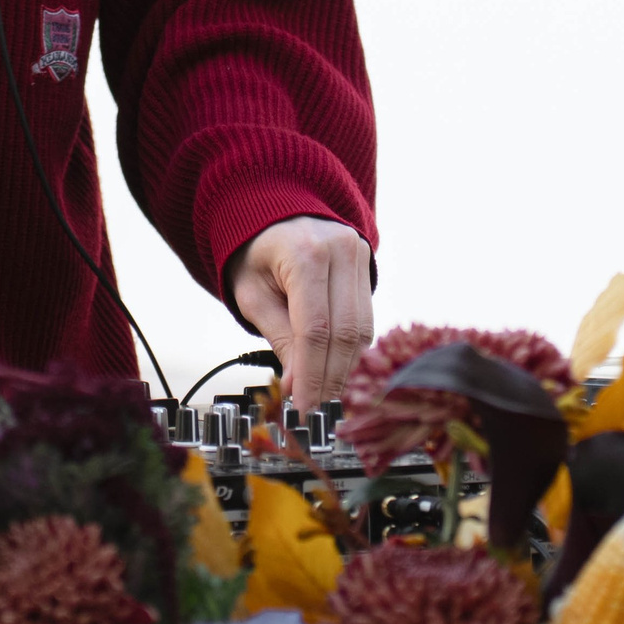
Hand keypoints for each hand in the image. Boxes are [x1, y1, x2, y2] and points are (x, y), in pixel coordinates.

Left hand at [227, 216, 374, 410]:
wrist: (275, 213)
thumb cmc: (257, 254)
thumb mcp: (254, 296)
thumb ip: (279, 338)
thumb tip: (296, 387)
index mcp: (305, 254)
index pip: (314, 329)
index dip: (311, 375)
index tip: (304, 407)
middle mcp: (340, 251)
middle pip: (344, 333)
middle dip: (330, 378)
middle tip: (316, 410)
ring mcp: (359, 255)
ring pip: (363, 329)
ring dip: (345, 369)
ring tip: (326, 396)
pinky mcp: (368, 265)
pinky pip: (366, 318)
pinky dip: (352, 351)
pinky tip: (338, 371)